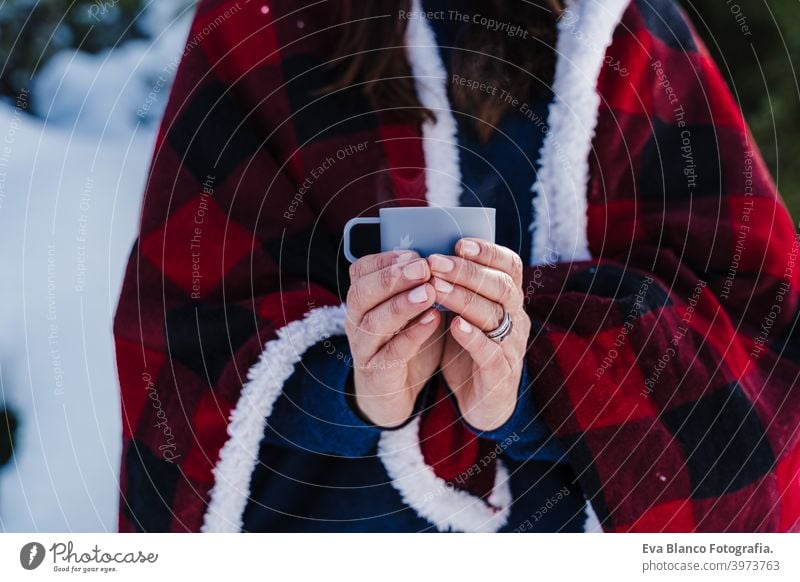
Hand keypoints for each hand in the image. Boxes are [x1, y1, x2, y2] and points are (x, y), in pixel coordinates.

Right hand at [345, 250, 444, 426]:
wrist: (391, 397)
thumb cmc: (404, 345)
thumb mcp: (409, 312)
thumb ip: (418, 287)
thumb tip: (444, 256)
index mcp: (363, 302)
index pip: (360, 272)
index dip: (385, 260)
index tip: (414, 254)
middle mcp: (357, 323)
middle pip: (362, 294)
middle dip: (392, 277)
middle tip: (423, 267)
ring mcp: (365, 349)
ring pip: (374, 323)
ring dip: (402, 304)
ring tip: (429, 292)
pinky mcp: (378, 375)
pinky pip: (391, 353)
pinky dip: (412, 335)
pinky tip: (432, 321)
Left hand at [428, 239, 530, 430]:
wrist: (483, 402)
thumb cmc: (468, 350)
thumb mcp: (463, 313)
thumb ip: (454, 287)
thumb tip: (427, 254)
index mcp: (508, 300)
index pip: (510, 266)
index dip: (488, 251)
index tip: (459, 243)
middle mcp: (515, 319)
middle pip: (501, 286)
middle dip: (467, 272)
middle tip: (435, 263)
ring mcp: (511, 347)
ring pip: (494, 316)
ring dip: (464, 299)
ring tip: (436, 287)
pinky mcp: (500, 375)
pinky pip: (491, 353)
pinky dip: (474, 338)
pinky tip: (455, 326)